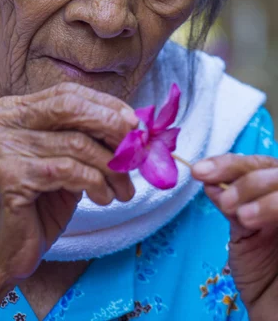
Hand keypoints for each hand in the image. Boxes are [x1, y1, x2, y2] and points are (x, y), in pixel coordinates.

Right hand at [0, 82, 137, 290]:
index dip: (105, 104)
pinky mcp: (9, 175)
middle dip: (111, 126)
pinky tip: (102, 197)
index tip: (134, 123)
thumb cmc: (38, 204)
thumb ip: (86, 137)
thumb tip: (132, 123)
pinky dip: (95, 183)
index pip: (67, 93)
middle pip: (69, 108)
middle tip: (135, 150)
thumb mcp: (64, 160)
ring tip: (122, 189)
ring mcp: (3, 146)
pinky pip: (68, 170)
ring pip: (76, 143)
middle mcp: (4, 121)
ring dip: (110, 167)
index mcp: (14, 110)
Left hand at [193, 154, 277, 319]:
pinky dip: (273, 208)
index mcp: (273, 191)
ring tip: (241, 216)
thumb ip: (231, 204)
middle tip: (225, 201)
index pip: (257, 164)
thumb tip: (208, 180)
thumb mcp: (243, 233)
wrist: (277, 311)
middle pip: (276, 170)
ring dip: (263, 196)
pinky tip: (252, 220)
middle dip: (247, 180)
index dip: (228, 163)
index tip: (199, 171)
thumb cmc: (262, 274)